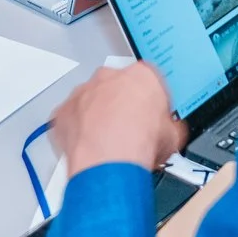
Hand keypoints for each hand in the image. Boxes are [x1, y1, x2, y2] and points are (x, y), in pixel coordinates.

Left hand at [48, 63, 186, 174]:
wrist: (110, 160)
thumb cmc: (139, 143)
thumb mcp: (173, 135)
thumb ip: (170, 126)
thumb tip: (171, 133)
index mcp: (141, 76)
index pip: (148, 82)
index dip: (149, 103)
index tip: (149, 118)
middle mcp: (109, 78)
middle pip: (116, 88)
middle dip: (120, 106)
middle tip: (127, 131)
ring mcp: (83, 92)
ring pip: (90, 101)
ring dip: (96, 117)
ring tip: (107, 143)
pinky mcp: (63, 111)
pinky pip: (70, 118)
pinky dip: (77, 130)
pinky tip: (88, 147)